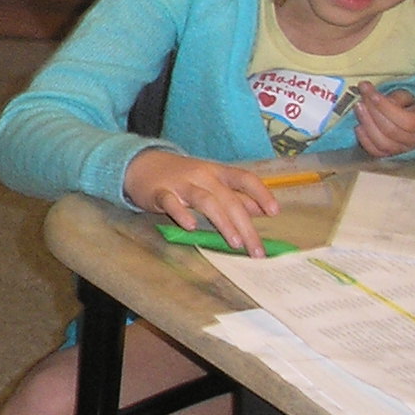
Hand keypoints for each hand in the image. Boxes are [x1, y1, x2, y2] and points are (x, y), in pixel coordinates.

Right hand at [124, 149, 279, 256]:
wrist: (140, 164)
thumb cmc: (182, 176)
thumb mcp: (210, 181)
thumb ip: (235, 195)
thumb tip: (261, 210)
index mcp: (217, 172)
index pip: (244, 178)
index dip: (261, 193)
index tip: (274, 212)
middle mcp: (202, 176)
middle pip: (228, 199)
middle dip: (245, 226)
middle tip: (257, 250)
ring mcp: (180, 183)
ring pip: (205, 201)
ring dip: (222, 222)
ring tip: (234, 242)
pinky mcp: (159, 192)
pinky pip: (171, 202)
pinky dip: (181, 214)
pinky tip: (191, 227)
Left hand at [349, 82, 414, 156]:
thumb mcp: (411, 97)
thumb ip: (396, 97)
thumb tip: (377, 99)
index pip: (406, 120)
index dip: (386, 107)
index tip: (372, 94)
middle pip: (391, 131)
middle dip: (373, 112)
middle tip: (362, 97)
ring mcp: (404, 151)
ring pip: (383, 143)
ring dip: (367, 124)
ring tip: (358, 107)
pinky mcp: (391, 155)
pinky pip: (376, 151)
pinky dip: (364, 139)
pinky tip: (359, 126)